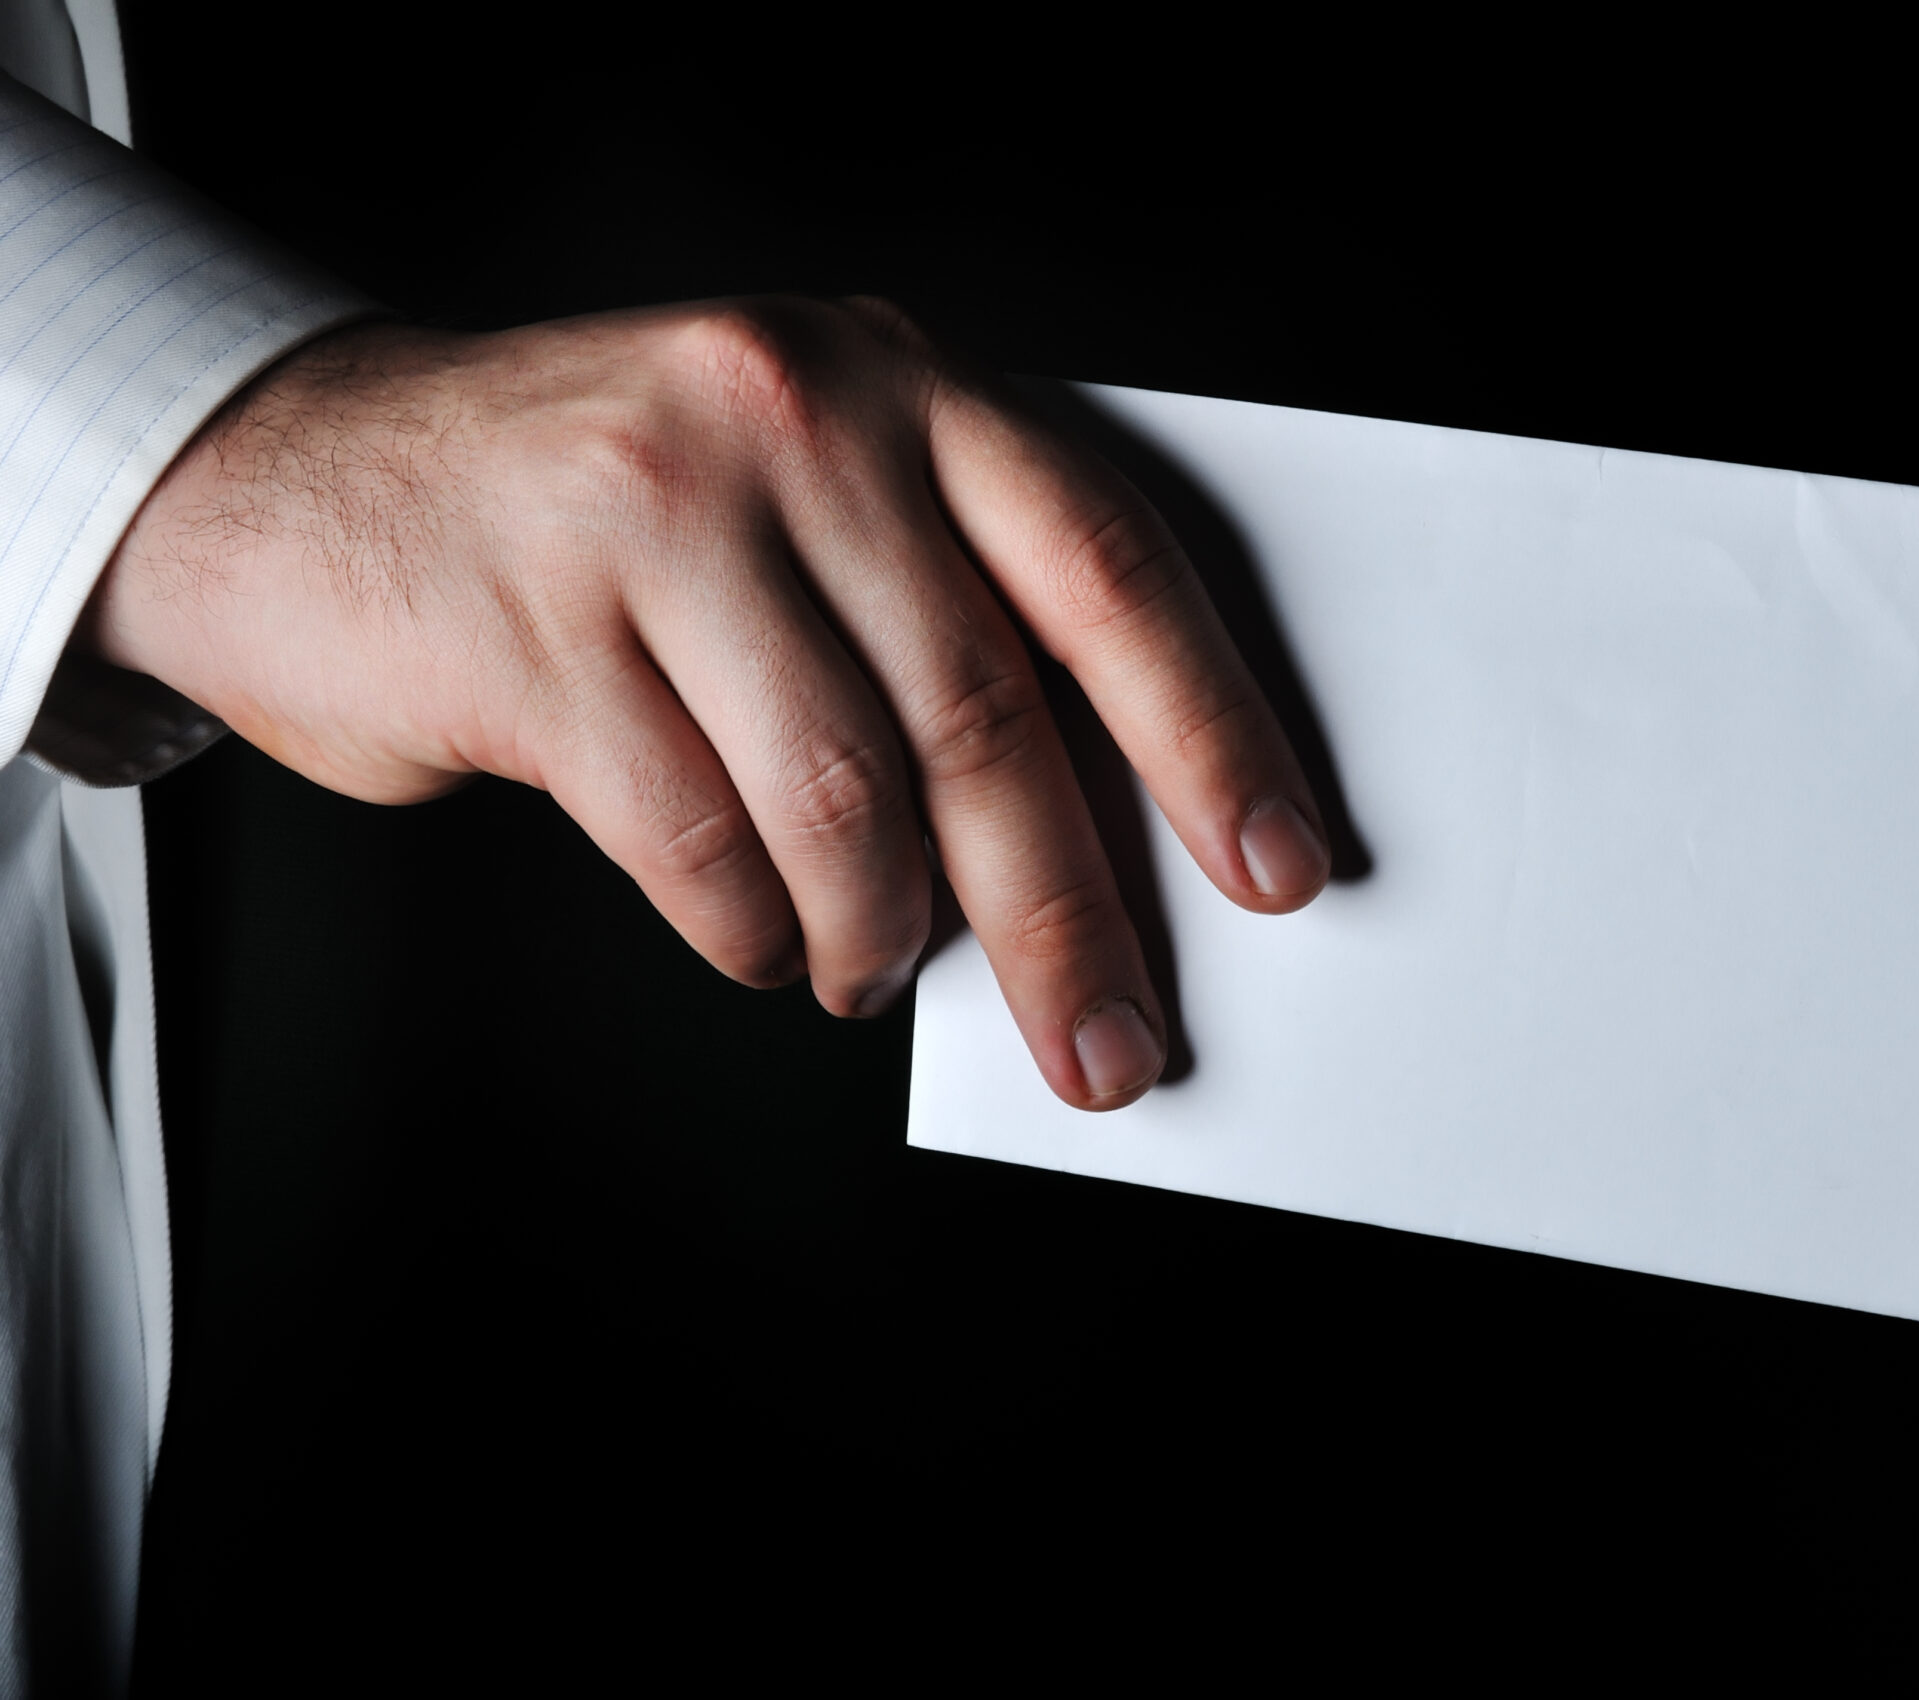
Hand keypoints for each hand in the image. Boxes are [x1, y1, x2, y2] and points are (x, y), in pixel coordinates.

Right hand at [80, 298, 1331, 1108]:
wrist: (309, 474)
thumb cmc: (613, 514)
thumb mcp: (807, 493)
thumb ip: (941, 618)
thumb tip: (1099, 844)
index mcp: (902, 388)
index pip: (1105, 569)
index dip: (1207, 731)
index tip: (1281, 868)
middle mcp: (790, 421)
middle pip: (982, 711)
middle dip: (1065, 913)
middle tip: (1113, 1045)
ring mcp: (650, 513)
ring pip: (840, 793)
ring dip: (883, 932)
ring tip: (874, 972)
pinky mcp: (528, 625)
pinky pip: (694, 840)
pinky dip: (749, 930)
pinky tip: (759, 937)